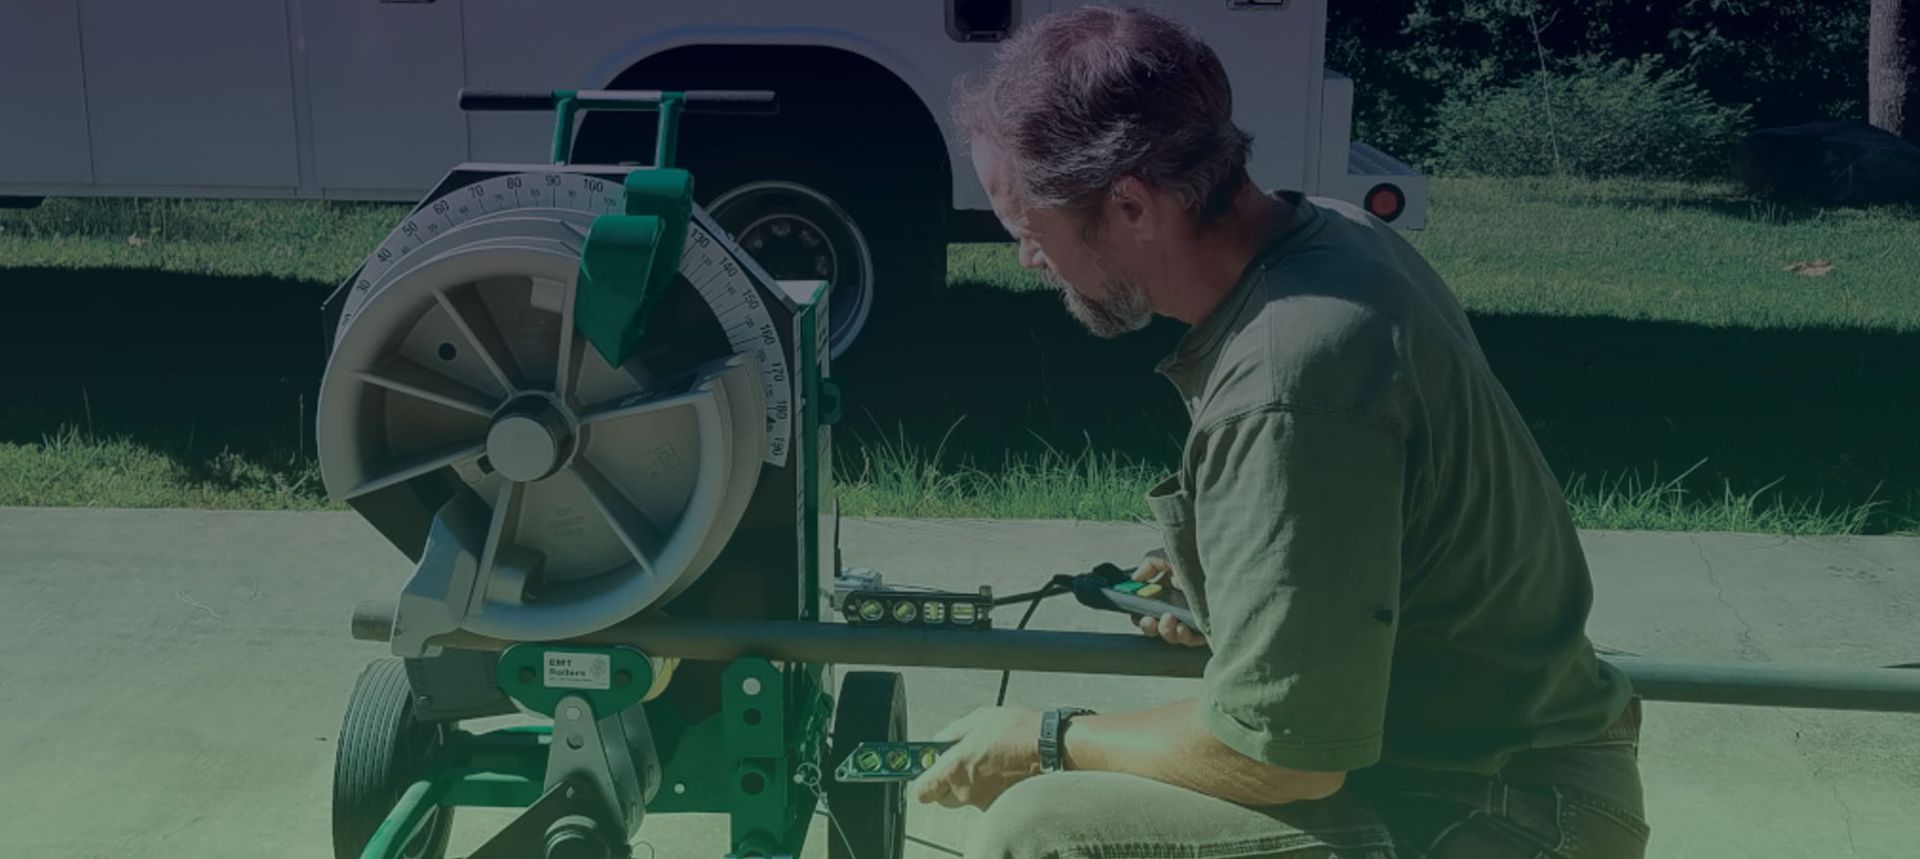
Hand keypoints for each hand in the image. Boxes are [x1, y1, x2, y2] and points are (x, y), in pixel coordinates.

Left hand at [909, 706, 1042, 808]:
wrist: (1052, 749)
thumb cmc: (1019, 731)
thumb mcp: (979, 718)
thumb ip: (952, 732)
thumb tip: (938, 739)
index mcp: (955, 767)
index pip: (922, 790)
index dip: (923, 782)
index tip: (926, 773)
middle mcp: (966, 790)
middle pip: (942, 797)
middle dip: (949, 783)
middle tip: (964, 763)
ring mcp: (984, 802)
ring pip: (966, 798)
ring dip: (972, 785)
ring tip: (991, 763)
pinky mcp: (1000, 807)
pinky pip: (986, 800)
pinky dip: (991, 790)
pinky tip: (1004, 772)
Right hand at [1132, 549, 1204, 646]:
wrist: (1232, 562)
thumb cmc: (1202, 558)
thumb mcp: (1173, 553)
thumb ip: (1151, 562)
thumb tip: (1136, 578)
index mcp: (1168, 588)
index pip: (1146, 607)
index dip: (1138, 612)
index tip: (1136, 610)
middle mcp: (1178, 604)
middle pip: (1155, 625)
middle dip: (1149, 625)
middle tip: (1149, 620)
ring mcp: (1192, 617)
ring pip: (1171, 634)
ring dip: (1165, 630)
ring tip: (1169, 619)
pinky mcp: (1206, 627)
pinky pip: (1190, 639)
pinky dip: (1183, 636)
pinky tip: (1183, 628)